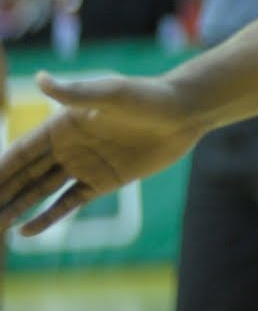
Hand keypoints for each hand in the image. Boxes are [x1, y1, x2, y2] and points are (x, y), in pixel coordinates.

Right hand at [0, 72, 202, 233]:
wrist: (185, 111)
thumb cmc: (148, 96)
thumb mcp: (111, 94)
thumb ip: (74, 93)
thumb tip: (40, 78)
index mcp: (61, 126)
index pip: (19, 153)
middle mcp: (67, 147)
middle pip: (23, 175)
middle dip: (0, 192)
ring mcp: (84, 165)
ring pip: (40, 192)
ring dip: (15, 208)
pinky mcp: (104, 181)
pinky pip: (69, 202)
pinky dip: (47, 217)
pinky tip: (25, 231)